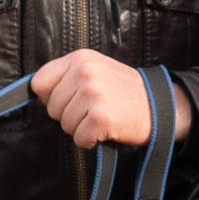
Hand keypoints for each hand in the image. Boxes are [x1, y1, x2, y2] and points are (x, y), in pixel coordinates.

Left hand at [31, 52, 193, 149]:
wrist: (161, 107)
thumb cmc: (127, 93)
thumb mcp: (97, 70)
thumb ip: (67, 76)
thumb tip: (37, 93)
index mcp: (81, 59)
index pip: (40, 82)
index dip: (52, 97)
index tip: (72, 100)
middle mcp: (85, 72)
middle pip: (52, 107)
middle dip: (69, 115)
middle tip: (94, 110)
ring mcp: (93, 93)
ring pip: (65, 124)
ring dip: (81, 128)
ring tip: (103, 118)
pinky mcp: (100, 116)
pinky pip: (79, 138)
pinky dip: (91, 140)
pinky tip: (107, 129)